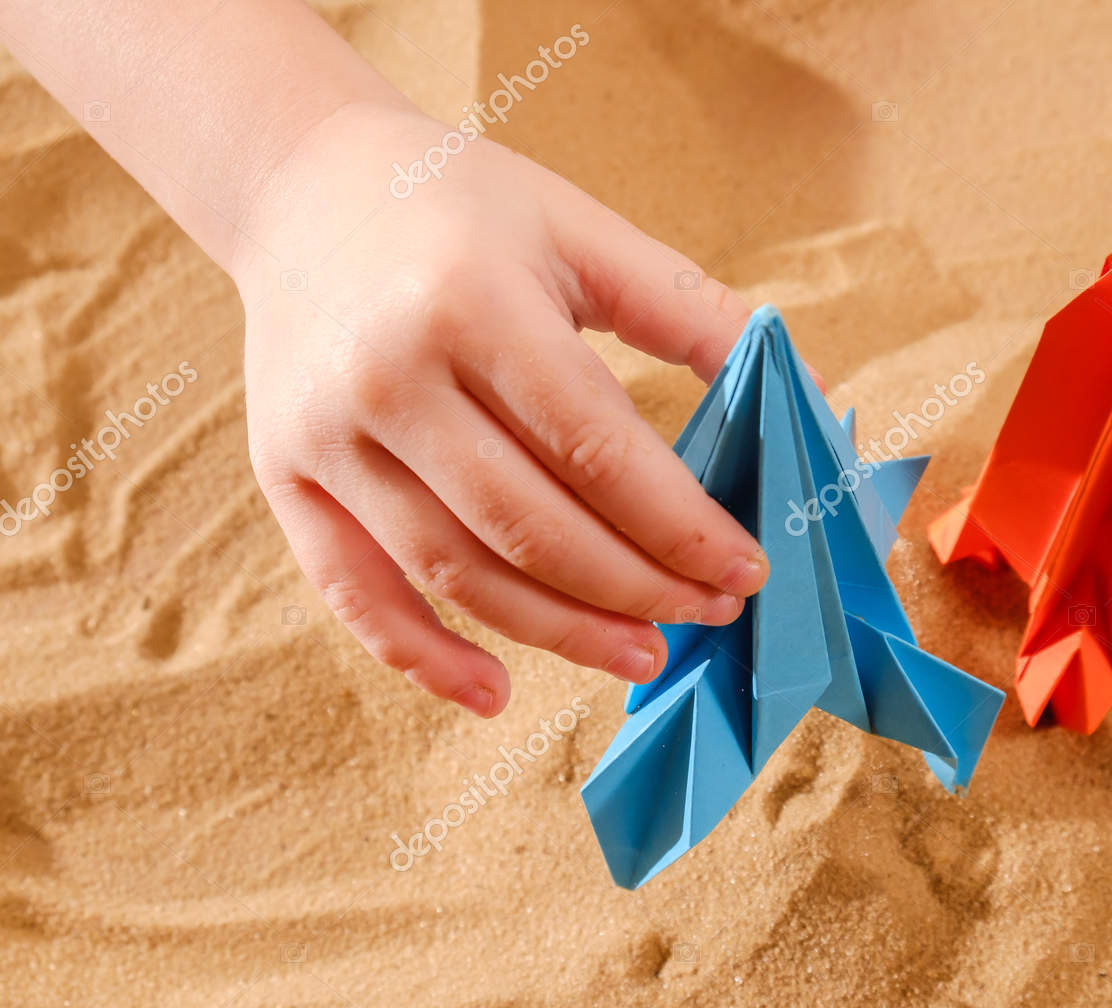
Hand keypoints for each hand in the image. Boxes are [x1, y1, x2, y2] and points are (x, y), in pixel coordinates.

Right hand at [233, 101, 767, 716]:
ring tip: (643, 657)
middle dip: (637, 588)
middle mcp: (387, 375)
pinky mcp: (283, 477)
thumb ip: (691, 312)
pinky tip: (496, 693)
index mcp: (470, 303)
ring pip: (457, 571)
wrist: (303, 186)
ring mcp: (326, 436)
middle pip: (531, 526)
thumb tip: (804, 391)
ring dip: (560, 633)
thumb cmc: (467, 210)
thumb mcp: (581, 231)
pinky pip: (354, 593)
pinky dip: (423, 657)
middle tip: (708, 614)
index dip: (680, 525)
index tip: (745, 568)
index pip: (596, 449)